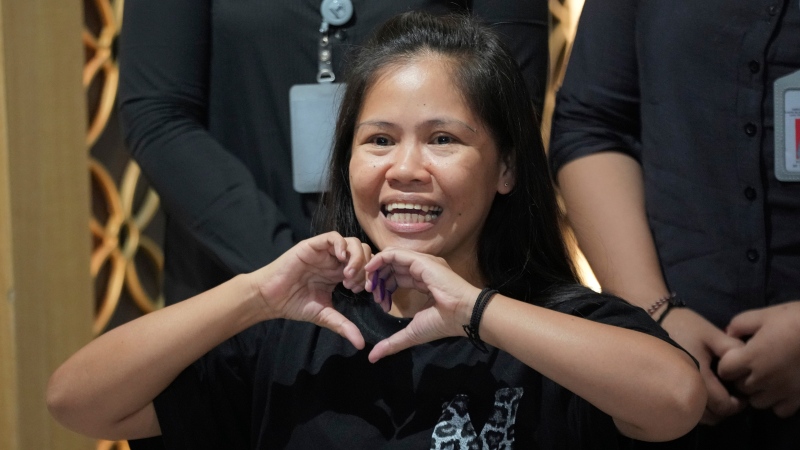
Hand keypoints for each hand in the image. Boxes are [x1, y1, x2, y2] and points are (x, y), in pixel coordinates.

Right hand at [252, 231, 371, 348]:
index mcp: (339, 273)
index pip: (366, 267)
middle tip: (355, 284)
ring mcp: (325, 252)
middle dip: (366, 268)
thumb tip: (361, 344)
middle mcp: (334, 260)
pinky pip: (333, 237)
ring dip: (356, 257)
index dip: (370, 277)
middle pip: (363, 252)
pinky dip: (342, 245)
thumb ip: (343, 325)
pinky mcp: (313, 246)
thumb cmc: (294, 305)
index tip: (364, 292)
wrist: (270, 298)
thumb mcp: (324, 315)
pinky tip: (341, 259)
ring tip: (348, 275)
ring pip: (352, 242)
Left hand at [363, 247, 479, 362]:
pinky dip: (380, 260)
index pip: (399, 277)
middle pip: (394, 267)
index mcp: (424, 282)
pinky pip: (396, 254)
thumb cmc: (442, 322)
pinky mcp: (421, 260)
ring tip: (370, 286)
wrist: (462, 313)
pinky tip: (371, 269)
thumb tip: (372, 358)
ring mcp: (422, 263)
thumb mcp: (412, 333)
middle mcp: (423, 270)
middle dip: (379, 278)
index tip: (378, 300)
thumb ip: (392, 342)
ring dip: (377, 270)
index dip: (385, 286)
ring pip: (392, 259)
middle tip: (370, 292)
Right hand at [660, 307, 745, 423]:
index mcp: (699, 376)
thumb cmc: (684, 325)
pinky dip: (696, 409)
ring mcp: (671, 391)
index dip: (737, 404)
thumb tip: (749, 365)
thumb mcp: (711, 333)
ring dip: (710, 412)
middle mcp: (683, 388)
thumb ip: (732, 349)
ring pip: (696, 417)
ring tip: (717, 397)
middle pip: (710, 416)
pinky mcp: (665, 390)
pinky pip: (683, 410)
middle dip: (725, 410)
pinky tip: (701, 395)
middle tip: (733, 397)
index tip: (743, 395)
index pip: (722, 405)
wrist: (653, 318)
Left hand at [717, 301, 799, 417]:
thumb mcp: (764, 315)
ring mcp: (782, 391)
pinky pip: (779, 410)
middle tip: (752, 366)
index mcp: (751, 357)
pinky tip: (782, 388)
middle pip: (740, 387)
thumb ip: (739, 325)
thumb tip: (728, 335)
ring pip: (757, 402)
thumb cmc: (795, 320)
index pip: (724, 371)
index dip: (727, 364)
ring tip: (767, 378)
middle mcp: (763, 378)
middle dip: (742, 378)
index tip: (737, 357)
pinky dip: (778, 403)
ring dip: (758, 392)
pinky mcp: (799, 399)